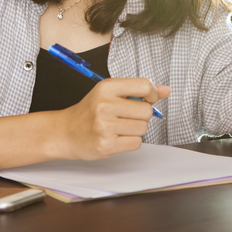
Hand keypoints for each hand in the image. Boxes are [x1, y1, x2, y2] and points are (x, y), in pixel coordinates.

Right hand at [54, 78, 170, 159]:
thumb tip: (165, 90)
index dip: (153, 94)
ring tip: (120, 127)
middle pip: (146, 110)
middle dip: (142, 115)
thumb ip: (139, 90)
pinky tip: (117, 138)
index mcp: (107, 88)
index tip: (149, 98)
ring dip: (136, 129)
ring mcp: (104, 126)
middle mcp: (105, 105)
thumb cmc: (90, 111)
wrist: (65, 132)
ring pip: (143, 128)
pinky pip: (136, 143)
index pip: (144, 86)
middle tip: (128, 116)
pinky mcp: (106, 145)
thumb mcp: (111, 93)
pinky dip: (131, 142)